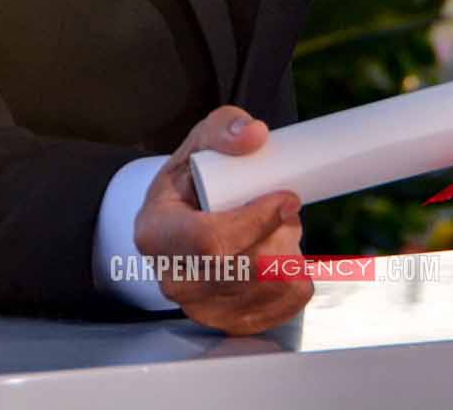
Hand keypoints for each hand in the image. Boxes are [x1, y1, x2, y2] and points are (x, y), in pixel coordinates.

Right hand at [132, 105, 309, 334]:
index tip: (286, 197)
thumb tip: (254, 135)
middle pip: (244, 271)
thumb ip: (224, 129)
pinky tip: (284, 255)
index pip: (211, 242)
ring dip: (290, 256)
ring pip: (268, 290)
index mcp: (155, 234)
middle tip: (287, 209)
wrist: (186, 219)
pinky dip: (296, 280)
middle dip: (280, 236)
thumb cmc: (192, 180)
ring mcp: (201, 309)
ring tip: (280, 229)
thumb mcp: (201, 143)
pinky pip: (283, 309)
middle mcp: (173, 281)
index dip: (258, 221)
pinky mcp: (231, 323)